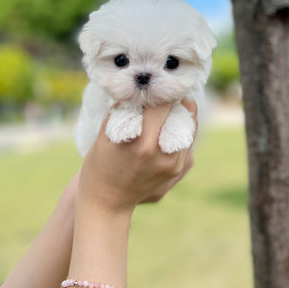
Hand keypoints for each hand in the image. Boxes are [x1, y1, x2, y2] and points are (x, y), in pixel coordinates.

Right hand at [78, 100, 196, 215]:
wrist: (106, 203)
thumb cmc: (99, 166)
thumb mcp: (105, 135)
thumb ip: (124, 110)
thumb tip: (138, 90)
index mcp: (143, 143)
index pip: (161, 104)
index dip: (159, 91)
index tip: (156, 84)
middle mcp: (163, 154)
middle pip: (181, 113)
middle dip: (173, 100)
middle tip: (166, 92)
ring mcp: (174, 165)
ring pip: (189, 127)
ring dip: (181, 114)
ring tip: (170, 107)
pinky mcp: (178, 172)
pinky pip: (187, 143)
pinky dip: (181, 131)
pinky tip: (168, 127)